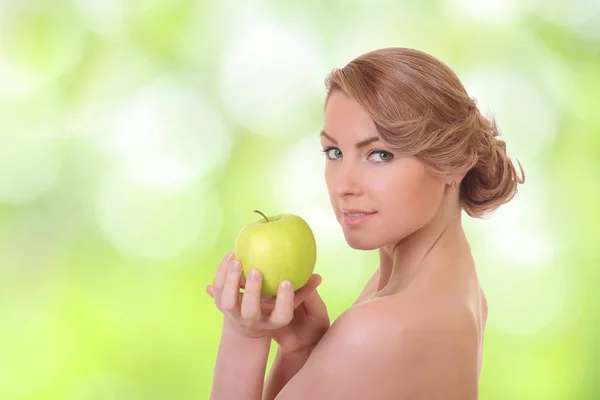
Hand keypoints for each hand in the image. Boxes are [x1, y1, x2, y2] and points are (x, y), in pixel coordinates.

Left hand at [206, 252, 325, 342]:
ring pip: (228, 302)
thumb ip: (303, 292)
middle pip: (250, 311)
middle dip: (252, 291)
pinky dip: (221, 273)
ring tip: (236, 260)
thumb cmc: (273, 311)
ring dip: (230, 281)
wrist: (244, 327)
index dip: (284, 301)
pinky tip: (230, 256)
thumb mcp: (288, 306)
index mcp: (271, 322)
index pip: (281, 316)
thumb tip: (318, 276)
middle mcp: (251, 321)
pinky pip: (217, 289)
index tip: (286, 282)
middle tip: (256, 270)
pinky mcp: (219, 305)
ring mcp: (233, 315)